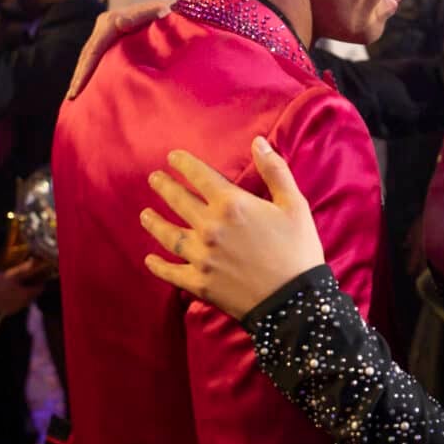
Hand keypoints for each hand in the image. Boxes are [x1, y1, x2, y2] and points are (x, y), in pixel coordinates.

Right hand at [0, 259, 43, 315]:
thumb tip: (35, 261)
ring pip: (25, 302)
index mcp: (25, 296)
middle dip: (33, 289)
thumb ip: (26, 268)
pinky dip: (18, 300)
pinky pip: (17, 305)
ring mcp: (14, 309)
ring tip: (23, 285)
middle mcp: (21, 305)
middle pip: (32, 296)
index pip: (38, 290)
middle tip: (32, 280)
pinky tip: (14, 292)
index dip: (40, 283)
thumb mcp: (14, 273)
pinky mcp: (6, 311)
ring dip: (26, 295)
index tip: (40, 277)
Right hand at [67, 0, 171, 97]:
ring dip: (82, 75)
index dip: (86, 70)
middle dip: (79, 76)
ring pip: (89, 55)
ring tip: (74, 97)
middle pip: (87, 53)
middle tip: (71, 99)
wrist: (176, 6)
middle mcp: (107, 22)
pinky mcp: (113, 35)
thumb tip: (120, 22)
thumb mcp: (161, 13)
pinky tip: (87, 86)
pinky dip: (90, 70)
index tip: (78, 89)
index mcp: (113, 20)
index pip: (94, 49)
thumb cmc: (173, 13)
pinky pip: (98, 54)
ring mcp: (108, 29)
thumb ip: (142, 17)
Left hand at [140, 136, 324, 319]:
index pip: (200, 176)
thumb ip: (274, 171)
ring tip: (144, 214)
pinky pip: (171, 272)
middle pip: (179, 201)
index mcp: (232, 204)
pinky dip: (158, 265)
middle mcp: (209, 227)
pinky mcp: (199, 283)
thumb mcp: (294, 204)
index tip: (172, 157)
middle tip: (154, 179)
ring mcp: (201, 257)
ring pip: (168, 235)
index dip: (184, 164)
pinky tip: (149, 259)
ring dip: (154, 222)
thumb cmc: (298, 249)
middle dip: (164, 187)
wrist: (294, 301)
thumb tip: (258, 141)